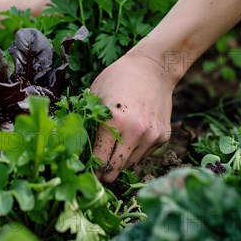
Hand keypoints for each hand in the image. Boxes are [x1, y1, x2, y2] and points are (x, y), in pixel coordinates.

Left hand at [90, 53, 174, 182]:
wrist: (154, 67)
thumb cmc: (118, 78)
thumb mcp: (95, 95)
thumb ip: (88, 122)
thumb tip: (77, 148)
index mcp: (114, 121)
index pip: (99, 159)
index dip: (91, 168)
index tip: (85, 171)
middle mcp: (135, 132)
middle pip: (116, 169)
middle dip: (104, 173)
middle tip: (96, 172)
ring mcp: (151, 136)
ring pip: (130, 164)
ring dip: (119, 162)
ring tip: (111, 153)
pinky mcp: (163, 137)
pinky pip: (143, 154)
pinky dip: (134, 152)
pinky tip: (129, 138)